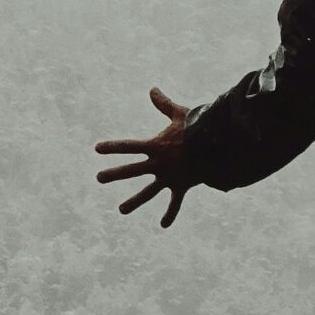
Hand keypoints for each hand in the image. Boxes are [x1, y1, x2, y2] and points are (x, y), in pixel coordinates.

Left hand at [96, 87, 195, 227]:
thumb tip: (152, 89)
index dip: (112, 147)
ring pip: (148, 192)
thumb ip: (164, 104)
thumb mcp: (180, 114)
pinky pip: (174, 203)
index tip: (97, 149)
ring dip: (134, 201)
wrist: (217, 144)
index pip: (128, 146)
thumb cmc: (199, 126)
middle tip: (99, 178)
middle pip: (131, 170)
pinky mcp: (181, 185)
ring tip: (121, 210)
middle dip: (114, 173)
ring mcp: (169, 177)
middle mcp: (158, 163)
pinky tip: (163, 225)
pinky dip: (170, 214)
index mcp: (155, 146)